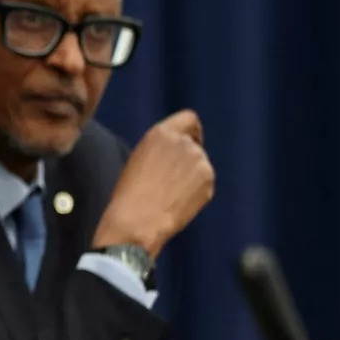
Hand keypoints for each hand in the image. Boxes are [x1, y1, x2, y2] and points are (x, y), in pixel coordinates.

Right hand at [92, 109, 214, 258]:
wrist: (137, 220)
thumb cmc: (130, 193)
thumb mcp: (140, 159)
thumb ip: (162, 149)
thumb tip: (179, 154)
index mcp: (161, 133)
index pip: (189, 118)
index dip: (192, 131)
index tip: (191, 141)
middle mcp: (183, 142)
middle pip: (195, 145)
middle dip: (187, 159)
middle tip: (170, 181)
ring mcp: (199, 161)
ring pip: (200, 165)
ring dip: (191, 176)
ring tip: (170, 194)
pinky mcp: (208, 180)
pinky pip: (205, 183)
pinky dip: (196, 191)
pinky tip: (178, 203)